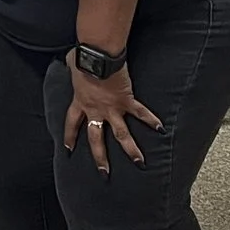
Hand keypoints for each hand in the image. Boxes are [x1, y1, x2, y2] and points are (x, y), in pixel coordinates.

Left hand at [63, 57, 161, 173]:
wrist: (96, 56)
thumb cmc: (83, 56)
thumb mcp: (72, 64)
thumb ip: (73, 66)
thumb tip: (71, 59)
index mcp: (80, 102)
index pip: (72, 123)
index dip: (70, 136)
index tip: (68, 149)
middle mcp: (96, 110)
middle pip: (96, 139)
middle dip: (100, 157)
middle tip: (103, 173)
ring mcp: (112, 108)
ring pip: (121, 134)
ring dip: (130, 149)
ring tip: (139, 163)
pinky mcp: (126, 101)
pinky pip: (140, 113)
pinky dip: (151, 120)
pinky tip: (160, 130)